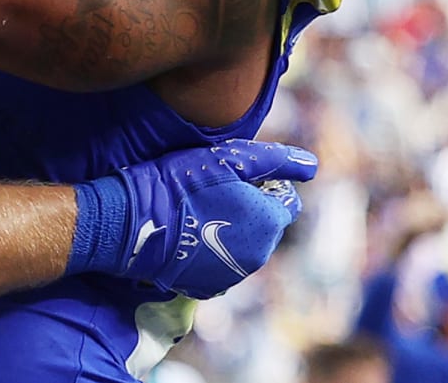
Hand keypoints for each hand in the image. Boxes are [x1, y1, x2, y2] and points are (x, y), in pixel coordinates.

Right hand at [71, 139, 316, 298]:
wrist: (135, 222)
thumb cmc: (181, 183)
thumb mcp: (229, 159)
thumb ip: (275, 160)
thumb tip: (312, 165)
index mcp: (269, 222)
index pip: (287, 201)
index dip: (265, 185)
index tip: (236, 177)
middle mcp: (258, 255)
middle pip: (266, 226)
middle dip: (250, 209)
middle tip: (215, 191)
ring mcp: (233, 275)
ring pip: (244, 245)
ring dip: (231, 229)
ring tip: (198, 212)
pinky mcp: (208, 288)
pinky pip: (221, 264)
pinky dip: (212, 250)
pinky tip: (189, 233)